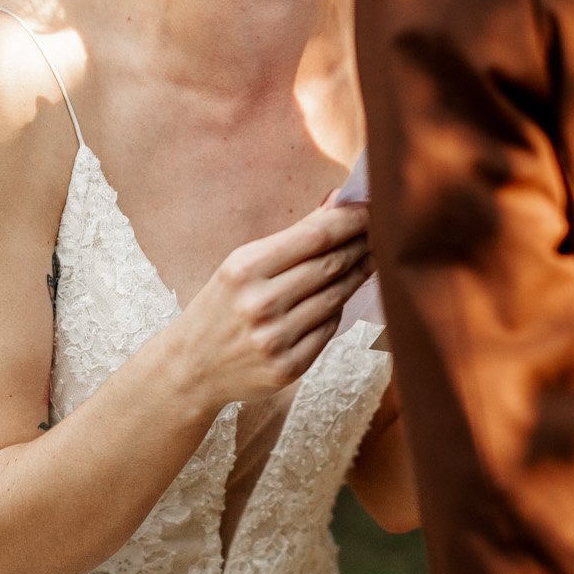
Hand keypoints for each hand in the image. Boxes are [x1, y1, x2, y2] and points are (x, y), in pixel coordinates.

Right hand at [178, 202, 370, 410]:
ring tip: (370, 260)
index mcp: (244, 268)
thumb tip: (336, 205)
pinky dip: (337, 310)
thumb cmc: (221, 307)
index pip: (314, 237)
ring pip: (335, 297)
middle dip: (361, 245)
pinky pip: (329, 329)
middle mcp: (259, 303)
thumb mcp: (241, 265)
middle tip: (380, 233)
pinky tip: (340, 297)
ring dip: (357, 276)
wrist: (192, 367)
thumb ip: (291, 238)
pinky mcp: (288, 367)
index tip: (371, 209)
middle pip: (330, 265)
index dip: (350, 221)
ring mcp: (275, 338)